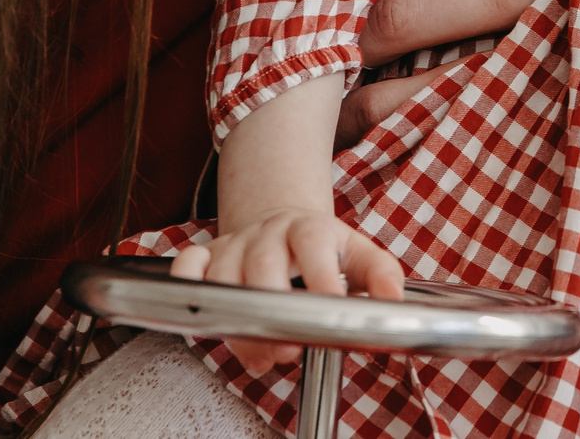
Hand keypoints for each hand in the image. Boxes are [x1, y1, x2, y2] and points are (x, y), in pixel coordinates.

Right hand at [172, 210, 407, 374]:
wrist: (284, 226)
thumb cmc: (325, 250)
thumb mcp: (359, 256)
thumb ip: (381, 275)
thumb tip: (393, 299)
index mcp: (310, 228)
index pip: (314, 243)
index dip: (320, 277)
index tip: (330, 308)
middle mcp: (269, 232)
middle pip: (263, 264)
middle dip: (273, 311)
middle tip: (288, 349)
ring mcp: (236, 243)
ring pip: (223, 275)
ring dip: (237, 320)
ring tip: (259, 354)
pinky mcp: (207, 255)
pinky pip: (186, 266)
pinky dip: (188, 286)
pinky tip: (203, 314)